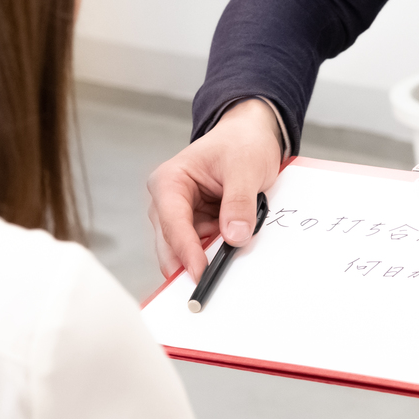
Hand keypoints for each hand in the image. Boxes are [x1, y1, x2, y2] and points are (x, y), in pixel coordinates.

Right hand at [146, 97, 282, 280]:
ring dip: (209, 255)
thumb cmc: (242, 143)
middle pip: (172, 244)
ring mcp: (181, 216)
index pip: (173, 224)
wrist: (251, 134)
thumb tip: (234, 236)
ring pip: (188, 250)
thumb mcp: (245, 168)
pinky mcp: (197, 225)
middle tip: (212, 284)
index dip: (186, 252)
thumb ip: (239, 202)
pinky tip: (234, 245)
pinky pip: (204, 247)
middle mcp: (167, 202)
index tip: (201, 274)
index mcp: (169, 182)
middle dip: (192, 261)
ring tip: (234, 254)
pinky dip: (218, 250)